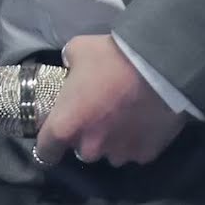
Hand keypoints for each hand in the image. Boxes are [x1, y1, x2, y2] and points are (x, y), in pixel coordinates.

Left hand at [33, 34, 190, 168]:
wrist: (159, 65)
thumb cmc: (111, 58)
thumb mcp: (78, 50)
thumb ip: (69, 64)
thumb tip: (71, 68)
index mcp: (65, 126)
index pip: (46, 151)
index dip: (49, 144)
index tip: (56, 135)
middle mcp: (89, 148)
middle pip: (81, 150)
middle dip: (87, 135)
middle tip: (98, 113)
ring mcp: (119, 154)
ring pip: (109, 152)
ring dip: (112, 139)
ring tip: (124, 116)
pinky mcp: (145, 155)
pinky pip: (134, 151)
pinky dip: (136, 140)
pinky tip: (142, 120)